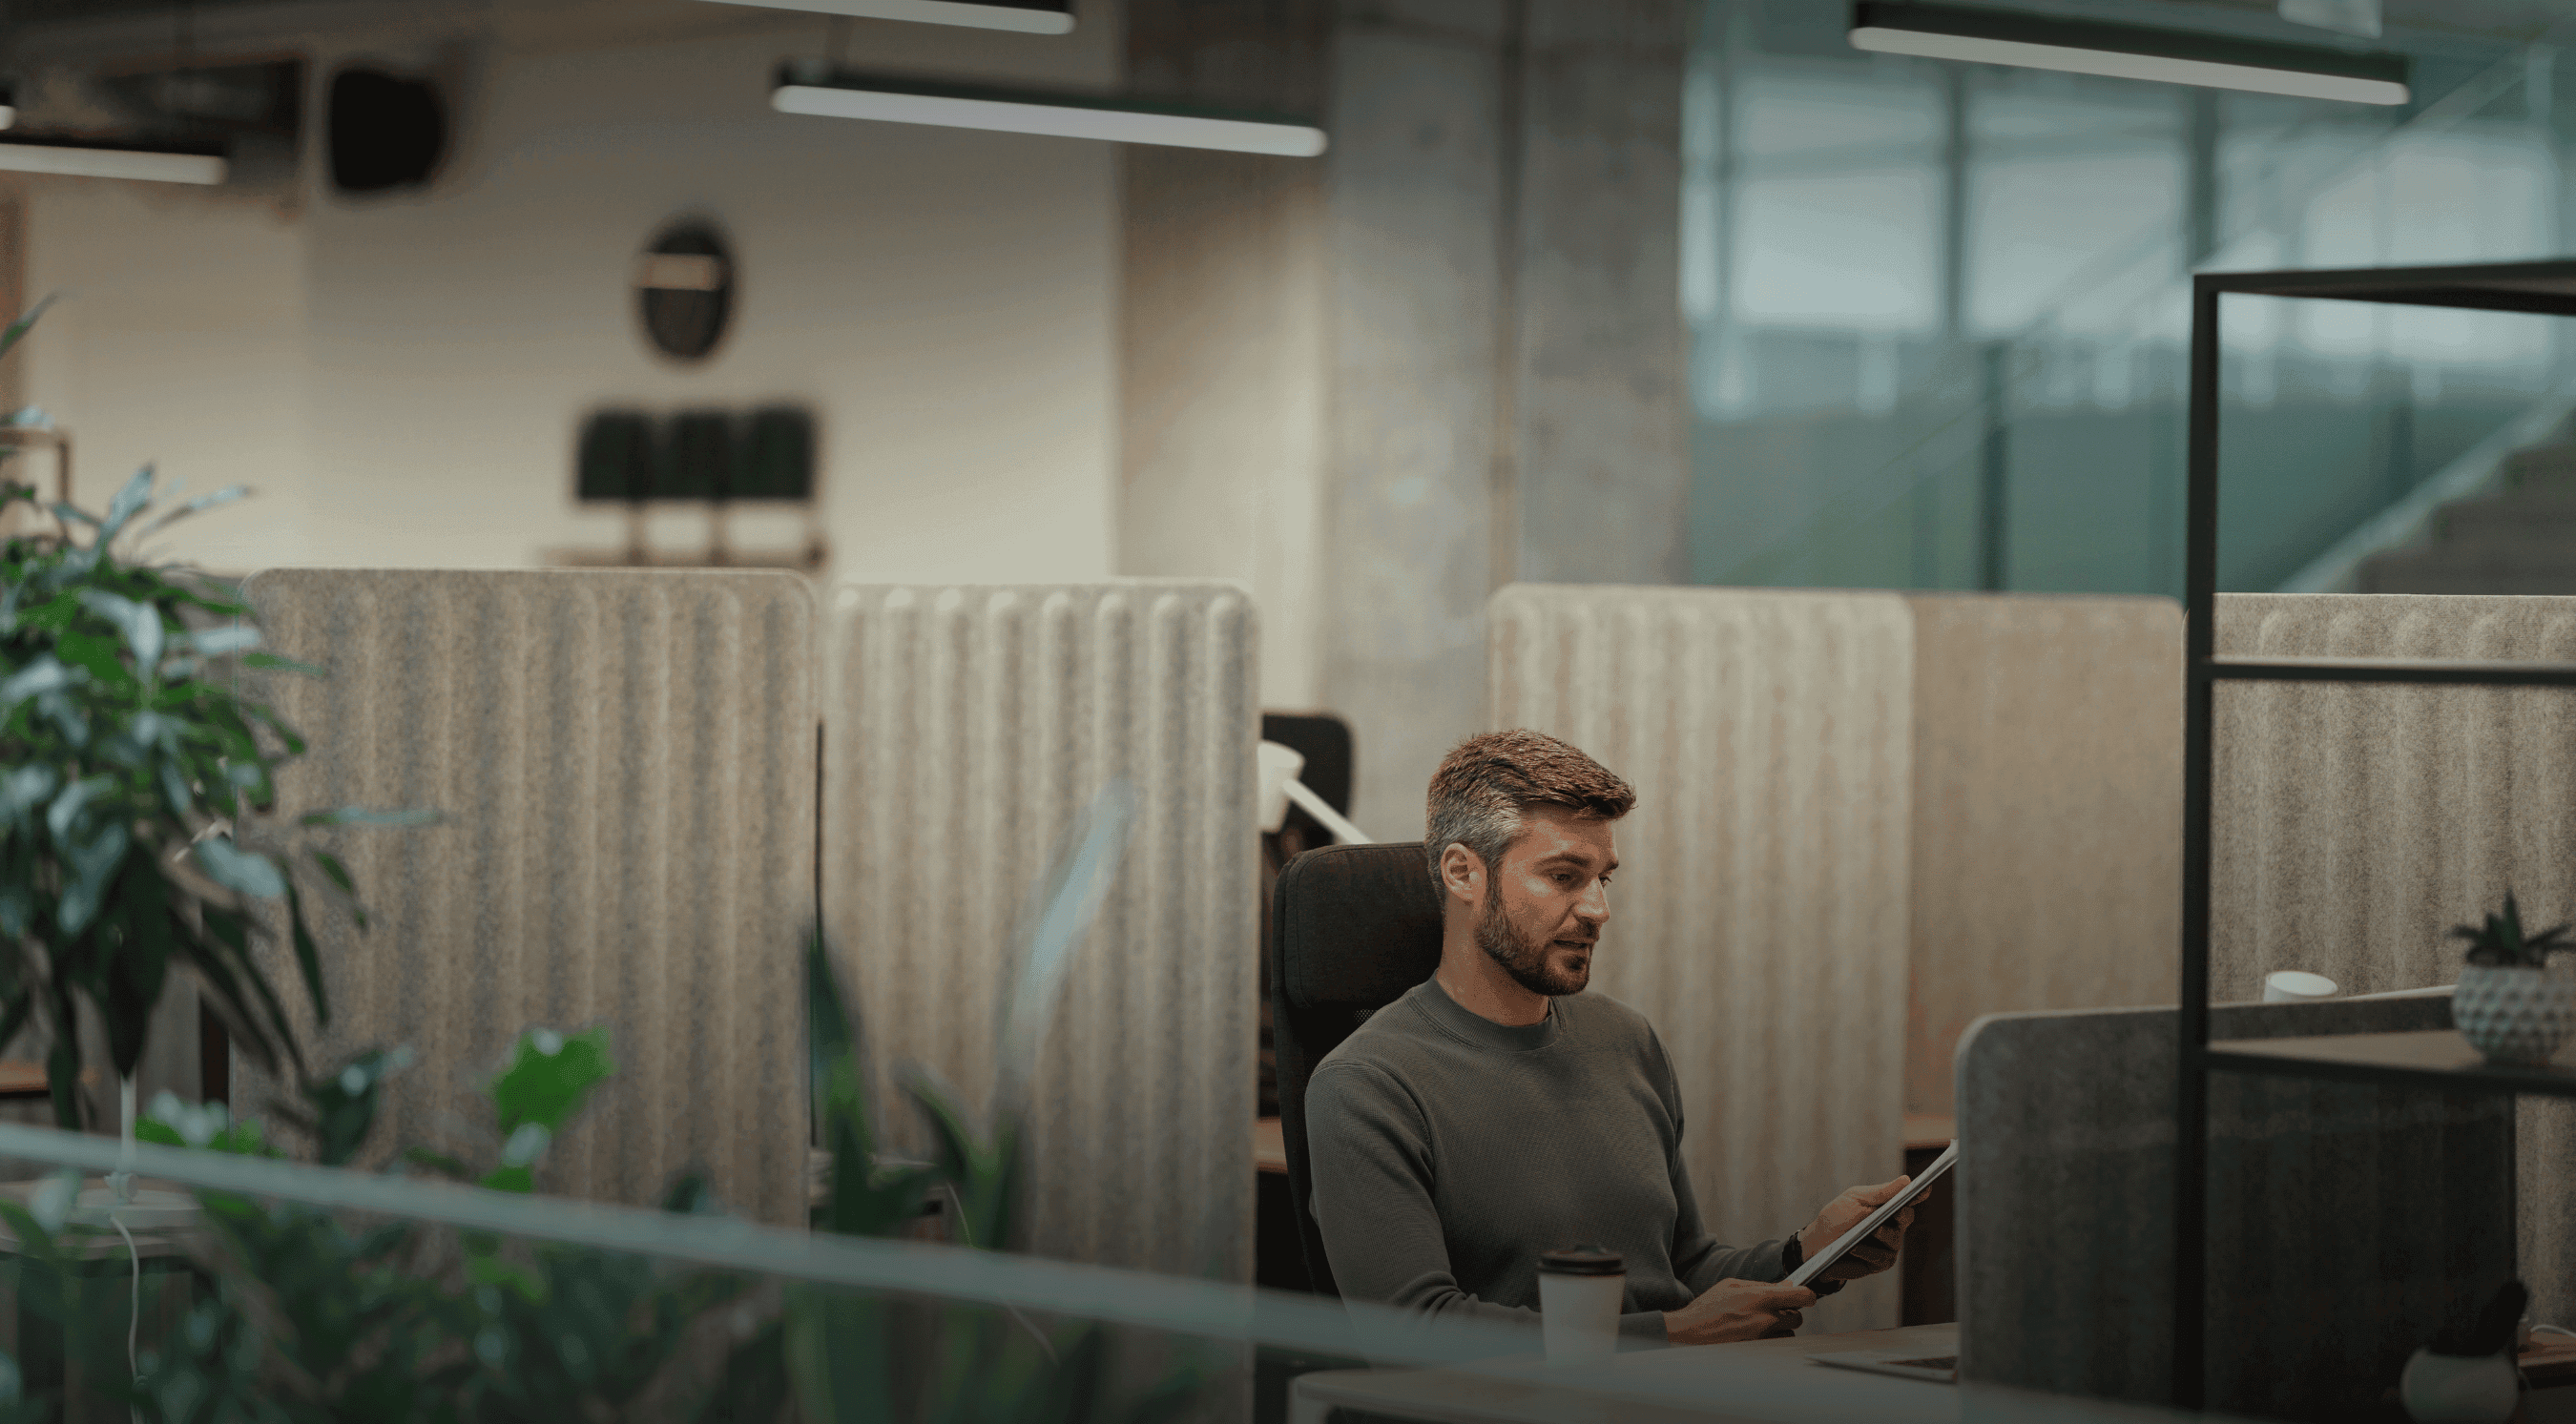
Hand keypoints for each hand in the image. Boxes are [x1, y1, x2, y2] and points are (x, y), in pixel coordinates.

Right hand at [1662, 1278, 1816, 1344]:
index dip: (1807, 1295)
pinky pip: (1776, 1345)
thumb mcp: (1733, 1285)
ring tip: (1759, 1324)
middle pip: (1798, 1317)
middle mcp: (1766, 1319)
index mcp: (1761, 1298)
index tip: (1806, 1296)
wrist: (1691, 1331)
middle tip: (1773, 1310)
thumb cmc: (1709, 1306)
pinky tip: (1755, 1334)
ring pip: (1788, 1333)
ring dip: (1780, 1328)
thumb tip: (1786, 1286)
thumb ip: (1762, 1285)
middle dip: (1789, 1313)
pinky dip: (1772, 1339)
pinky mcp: (1759, 1351)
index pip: (1802, 1297)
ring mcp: (1763, 1338)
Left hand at [1795, 1176, 1915, 1282]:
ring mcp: (1888, 1245)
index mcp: (1888, 1206)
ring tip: (1872, 1229)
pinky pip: (1878, 1257)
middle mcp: (1893, 1225)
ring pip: (1894, 1239)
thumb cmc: (1837, 1217)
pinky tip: (1854, 1247)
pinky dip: (1866, 1251)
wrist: (1818, 1243)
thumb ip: (1880, 1193)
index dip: (1919, 1193)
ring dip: (1882, 1234)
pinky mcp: (1878, 1263)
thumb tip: (1906, 1180)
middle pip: (1905, 1218)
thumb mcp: (1854, 1199)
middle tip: (1896, 1211)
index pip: (1907, 1198)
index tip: (1925, 1187)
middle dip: (1902, 1214)